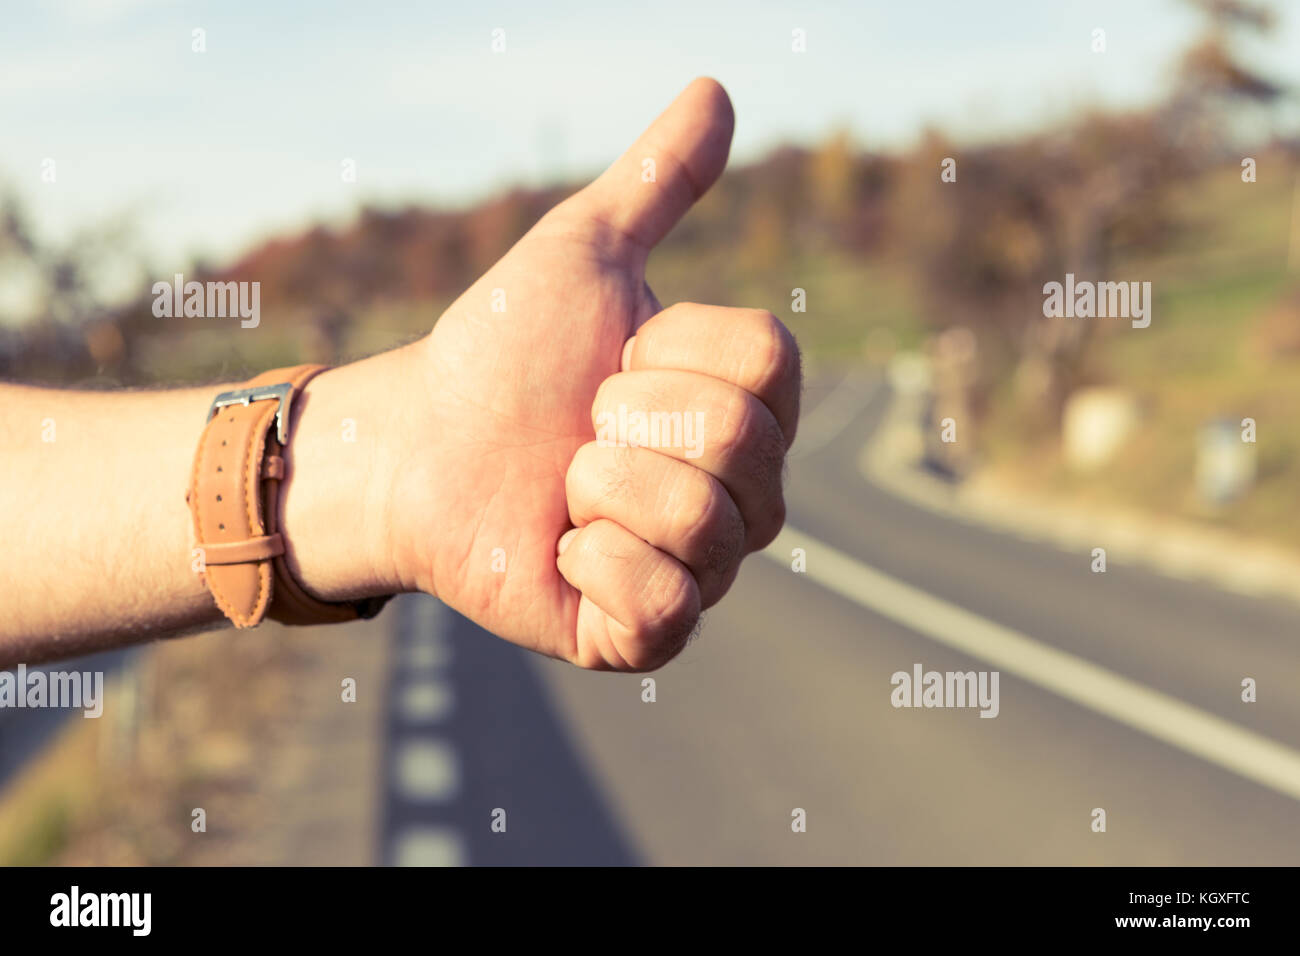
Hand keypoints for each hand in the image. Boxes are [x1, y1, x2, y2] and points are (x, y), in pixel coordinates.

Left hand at [377, 78, 800, 669]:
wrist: (416, 445)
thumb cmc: (502, 351)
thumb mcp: (581, 254)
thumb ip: (656, 182)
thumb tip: (717, 89)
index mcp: (745, 406)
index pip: (767, 364)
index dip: (669, 351)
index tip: (612, 360)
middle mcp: (743, 491)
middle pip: (740, 445)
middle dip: (625, 421)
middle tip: (578, 428)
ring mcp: (701, 566)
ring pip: (705, 524)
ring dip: (601, 488)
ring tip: (563, 485)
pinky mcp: (649, 633)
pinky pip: (667, 604)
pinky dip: (597, 562)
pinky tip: (563, 546)